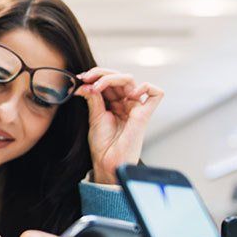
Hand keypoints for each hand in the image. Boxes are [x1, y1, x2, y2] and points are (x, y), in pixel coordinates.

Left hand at [74, 68, 163, 184]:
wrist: (107, 163)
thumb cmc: (102, 145)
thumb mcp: (94, 117)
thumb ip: (93, 98)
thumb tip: (86, 83)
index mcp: (115, 103)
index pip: (109, 80)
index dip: (95, 76)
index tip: (80, 78)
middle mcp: (126, 103)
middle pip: (119, 77)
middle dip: (100, 74)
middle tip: (85, 78)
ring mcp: (136, 108)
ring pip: (130, 80)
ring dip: (111, 78)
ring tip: (97, 86)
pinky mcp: (145, 115)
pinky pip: (156, 94)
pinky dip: (145, 87)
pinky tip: (129, 93)